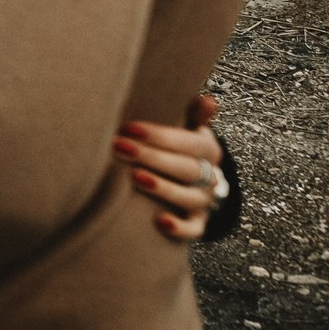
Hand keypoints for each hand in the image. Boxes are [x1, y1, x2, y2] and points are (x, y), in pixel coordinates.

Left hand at [114, 94, 225, 240]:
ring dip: (164, 188)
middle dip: (152, 157)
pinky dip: (179, 228)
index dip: (160, 135)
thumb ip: (191, 115)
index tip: (128, 127)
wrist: (183, 182)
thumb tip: (208, 100)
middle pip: (187, 168)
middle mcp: (210, 176)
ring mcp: (204, 201)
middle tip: (118, 147)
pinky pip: (194, 230)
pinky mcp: (197, 223)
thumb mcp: (183, 128)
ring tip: (134, 177)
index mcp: (207, 149)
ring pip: (191, 198)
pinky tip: (159, 221)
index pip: (190, 142)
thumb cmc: (173, 147)